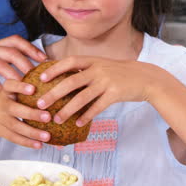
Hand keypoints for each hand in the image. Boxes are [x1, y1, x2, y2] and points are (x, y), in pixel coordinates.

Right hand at [0, 35, 45, 97]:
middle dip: (28, 63)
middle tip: (40, 77)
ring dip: (16, 76)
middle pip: (11, 51)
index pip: (14, 40)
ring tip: (27, 88)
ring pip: (1, 62)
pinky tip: (3, 95)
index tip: (44, 60)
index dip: (31, 48)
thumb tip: (18, 75)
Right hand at [0, 79, 50, 148]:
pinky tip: (39, 145)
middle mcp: (1, 103)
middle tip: (48, 116)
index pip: (10, 85)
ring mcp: (0, 119)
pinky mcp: (1, 131)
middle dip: (32, 113)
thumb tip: (57, 85)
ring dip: (33, 132)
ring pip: (16, 126)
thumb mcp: (11, 91)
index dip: (21, 87)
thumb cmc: (6, 101)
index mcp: (5, 90)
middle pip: (15, 109)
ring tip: (48, 136)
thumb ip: (28, 87)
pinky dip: (28, 142)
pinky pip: (14, 138)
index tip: (33, 89)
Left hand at [36, 57, 175, 126]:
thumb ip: (85, 69)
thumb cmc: (119, 73)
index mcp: (93, 61)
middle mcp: (98, 70)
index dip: (54, 69)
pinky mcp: (115, 94)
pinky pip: (97, 107)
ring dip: (67, 110)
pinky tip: (77, 124)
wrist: (145, 78)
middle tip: (40, 104)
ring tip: (56, 119)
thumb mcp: (102, 65)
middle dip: (54, 93)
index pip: (70, 62)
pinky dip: (86, 116)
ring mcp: (107, 82)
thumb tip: (62, 76)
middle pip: (71, 81)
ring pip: (82, 97)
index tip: (41, 78)